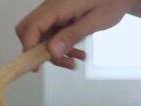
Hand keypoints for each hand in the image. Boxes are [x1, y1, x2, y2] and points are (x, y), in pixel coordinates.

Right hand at [16, 0, 138, 68]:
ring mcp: (54, 13)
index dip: (29, 47)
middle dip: (38, 51)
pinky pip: (53, 35)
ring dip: (54, 52)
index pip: (32, 26)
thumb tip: (52, 52)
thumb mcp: (96, 20)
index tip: (37, 66)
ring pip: (41, 36)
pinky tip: (76, 54)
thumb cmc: (112, 1)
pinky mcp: (60, 18)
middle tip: (58, 63)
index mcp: (58, 6)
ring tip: (74, 62)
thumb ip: (73, 35)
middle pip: (28, 30)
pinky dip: (61, 47)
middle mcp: (51, 8)